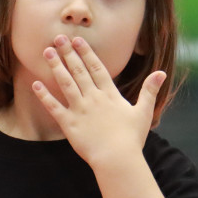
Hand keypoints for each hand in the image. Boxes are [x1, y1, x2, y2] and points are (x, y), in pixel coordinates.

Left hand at [33, 35, 164, 167]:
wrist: (117, 159)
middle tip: (58, 38)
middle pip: (79, 71)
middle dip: (68, 53)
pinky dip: (44, 96)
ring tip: (47, 52)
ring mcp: (80, 110)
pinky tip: (36, 84)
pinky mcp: (69, 124)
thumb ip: (150, 90)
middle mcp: (93, 98)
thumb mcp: (144, 112)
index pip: (96, 68)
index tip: (77, 40)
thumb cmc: (132, 138)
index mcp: (110, 95)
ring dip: (56, 67)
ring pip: (66, 83)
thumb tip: (161, 72)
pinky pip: (54, 107)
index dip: (86, 53)